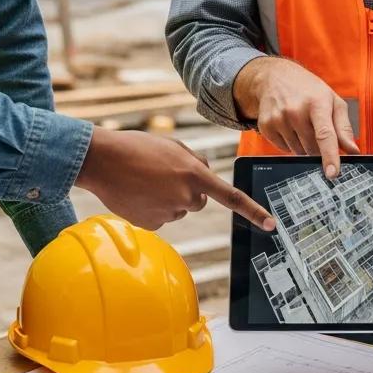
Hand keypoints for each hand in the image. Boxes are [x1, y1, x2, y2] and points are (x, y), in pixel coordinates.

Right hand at [76, 128, 274, 231]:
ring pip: (179, 209)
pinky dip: (152, 209)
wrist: (101, 160)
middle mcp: (186, 196)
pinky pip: (161, 218)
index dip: (253, 211)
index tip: (271, 225)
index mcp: (194, 174)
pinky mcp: (153, 224)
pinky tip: (137, 194)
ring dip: (169, 198)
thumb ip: (196, 161)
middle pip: (199, 201)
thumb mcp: (173, 147)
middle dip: (188, 191)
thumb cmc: (137, 148)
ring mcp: (169, 212)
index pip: (232, 197)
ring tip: (145, 181)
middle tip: (163, 176)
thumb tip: (207, 175)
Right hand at [233, 57, 359, 177]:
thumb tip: (353, 151)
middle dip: (318, 147)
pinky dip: (290, 143)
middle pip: (312, 148)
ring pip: (298, 151)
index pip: (325, 135)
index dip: (330, 156)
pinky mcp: (266, 126)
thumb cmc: (309, 90)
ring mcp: (278, 119)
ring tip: (301, 124)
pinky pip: (284, 149)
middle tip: (315, 129)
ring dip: (303, 145)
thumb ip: (344, 127)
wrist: (275, 77)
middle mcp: (295, 110)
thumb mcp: (332, 101)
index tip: (333, 174)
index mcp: (317, 103)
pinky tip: (289, 126)